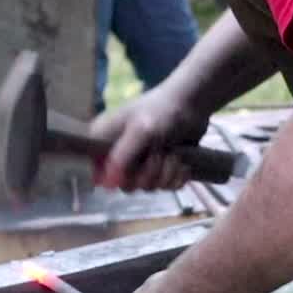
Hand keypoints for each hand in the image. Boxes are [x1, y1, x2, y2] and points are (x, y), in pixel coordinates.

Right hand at [89, 85, 209, 192]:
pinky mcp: (162, 169)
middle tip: (158, 155)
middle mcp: (120, 154)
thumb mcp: (140, 131)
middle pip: (127, 185)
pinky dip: (177, 176)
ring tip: (173, 154)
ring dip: (166, 172)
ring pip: (149, 186)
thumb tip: (105, 184)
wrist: (193, 105)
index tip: (132, 169)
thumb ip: (122, 156)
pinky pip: (166, 187)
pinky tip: (182, 163)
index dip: (115, 177)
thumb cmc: (162, 111)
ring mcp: (142, 163)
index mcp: (105, 141)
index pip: (99, 173)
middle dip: (148, 174)